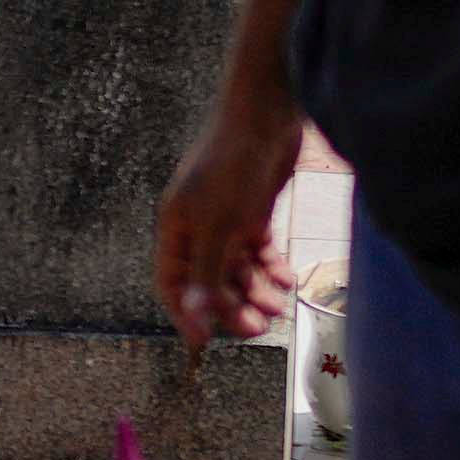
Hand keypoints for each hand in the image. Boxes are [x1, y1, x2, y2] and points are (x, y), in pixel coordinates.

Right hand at [154, 96, 302, 345]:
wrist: (266, 116)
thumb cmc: (232, 165)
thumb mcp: (219, 225)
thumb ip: (207, 272)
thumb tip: (193, 316)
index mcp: (175, 229)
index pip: (172, 282)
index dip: (186, 313)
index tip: (205, 342)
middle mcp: (197, 228)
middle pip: (209, 280)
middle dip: (232, 306)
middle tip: (258, 328)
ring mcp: (226, 220)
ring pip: (238, 269)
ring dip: (256, 290)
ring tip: (278, 305)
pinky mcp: (253, 212)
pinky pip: (259, 251)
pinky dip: (272, 267)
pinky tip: (287, 278)